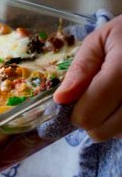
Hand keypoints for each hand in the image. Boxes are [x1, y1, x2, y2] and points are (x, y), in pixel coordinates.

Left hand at [54, 14, 121, 141]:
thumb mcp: (99, 42)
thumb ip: (81, 69)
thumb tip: (61, 99)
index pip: (91, 111)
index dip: (74, 113)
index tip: (70, 102)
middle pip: (104, 130)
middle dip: (90, 120)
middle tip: (90, 100)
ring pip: (119, 135)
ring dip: (107, 124)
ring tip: (108, 99)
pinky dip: (121, 124)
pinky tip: (120, 104)